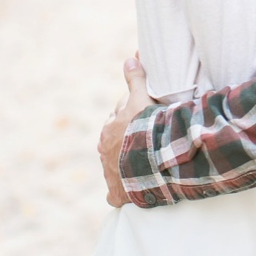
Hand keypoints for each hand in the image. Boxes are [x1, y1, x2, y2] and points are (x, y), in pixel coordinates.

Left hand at [96, 52, 152, 207]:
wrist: (150, 160)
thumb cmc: (145, 129)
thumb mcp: (141, 100)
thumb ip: (135, 80)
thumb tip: (129, 59)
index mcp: (108, 130)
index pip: (116, 121)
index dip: (131, 118)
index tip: (142, 119)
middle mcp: (105, 152)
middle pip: (114, 144)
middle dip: (125, 142)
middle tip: (143, 141)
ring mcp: (110, 173)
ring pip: (114, 167)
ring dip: (123, 166)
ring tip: (137, 167)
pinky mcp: (118, 193)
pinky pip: (115, 196)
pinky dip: (119, 195)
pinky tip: (123, 196)